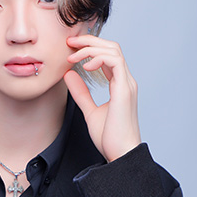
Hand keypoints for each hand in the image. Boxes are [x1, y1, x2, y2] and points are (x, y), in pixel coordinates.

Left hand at [64, 35, 140, 161]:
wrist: (120, 154)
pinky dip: (98, 58)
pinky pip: (114, 62)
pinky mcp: (125, 90)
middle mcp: (126, 81)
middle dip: (89, 41)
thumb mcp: (90, 111)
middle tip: (68, 43)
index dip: (89, 47)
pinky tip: (85, 65)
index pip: (107, 55)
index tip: (70, 49)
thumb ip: (81, 93)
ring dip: (91, 48)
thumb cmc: (109, 138)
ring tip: (72, 55)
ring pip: (113, 50)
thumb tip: (69, 75)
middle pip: (111, 47)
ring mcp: (127, 84)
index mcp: (120, 85)